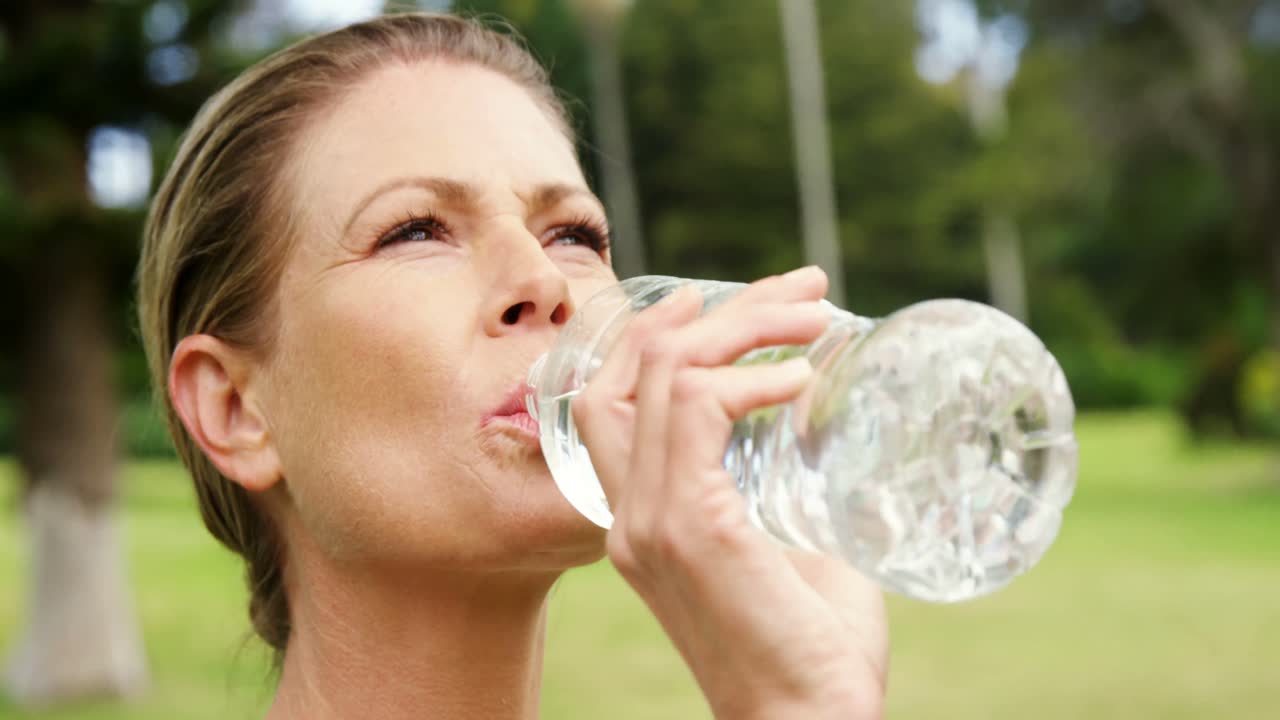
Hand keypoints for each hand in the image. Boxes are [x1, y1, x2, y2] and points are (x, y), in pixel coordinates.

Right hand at [572, 267, 889, 719]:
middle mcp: (629, 513)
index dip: (654, 335)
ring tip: (816, 318)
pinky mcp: (688, 525)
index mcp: (642, 518)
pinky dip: (751, 376)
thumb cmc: (812, 648)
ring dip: (745, 327)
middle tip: (802, 287)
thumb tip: (820, 424)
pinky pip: (700, 409)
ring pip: (667, 373)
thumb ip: (785, 488)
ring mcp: (649, 519)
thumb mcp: (792, 546)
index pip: (612, 399)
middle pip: (636, 369)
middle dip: (717, 310)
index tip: (713, 297)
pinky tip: (802, 378)